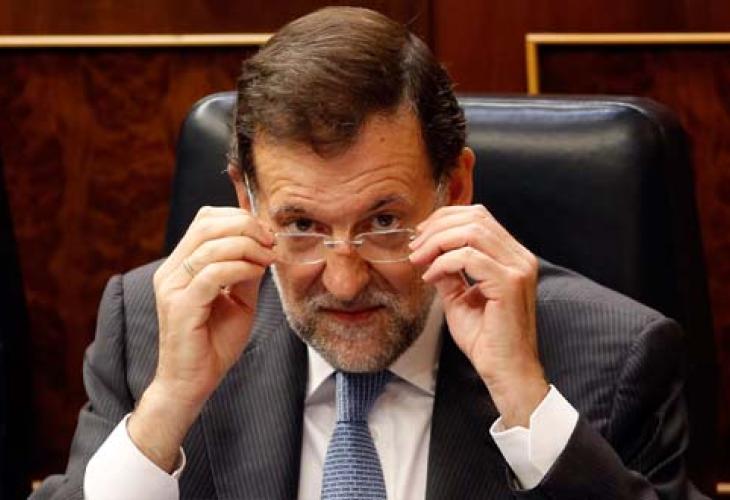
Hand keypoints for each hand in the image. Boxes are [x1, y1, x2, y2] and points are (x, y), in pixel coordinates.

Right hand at [129, 206, 274, 470]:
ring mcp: (172, 287)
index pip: (205, 220)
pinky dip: (240, 267)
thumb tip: (264, 246)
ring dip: (248, 246)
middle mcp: (170, 271)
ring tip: (268, 258)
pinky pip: (213, 273)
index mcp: (180, 265)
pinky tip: (257, 273)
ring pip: (210, 245)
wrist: (193, 382)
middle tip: (271, 241)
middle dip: (245, 226)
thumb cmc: (214, 342)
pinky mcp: (180, 306)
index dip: (238, 217)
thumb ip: (245, 271)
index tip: (267, 233)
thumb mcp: (238, 299)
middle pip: (206, 224)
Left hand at [409, 205, 547, 427]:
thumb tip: (427, 254)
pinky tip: (431, 276)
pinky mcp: (509, 284)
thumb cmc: (486, 340)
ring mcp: (518, 268)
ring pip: (472, 231)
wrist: (505, 371)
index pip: (479, 218)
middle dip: (438, 226)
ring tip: (418, 259)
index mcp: (512, 257)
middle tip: (414, 246)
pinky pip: (469, 258)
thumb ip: (448, 273)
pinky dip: (443, 262)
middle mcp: (520, 257)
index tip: (420, 236)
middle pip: (475, 217)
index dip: (445, 219)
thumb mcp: (459, 299)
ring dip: (437, 241)